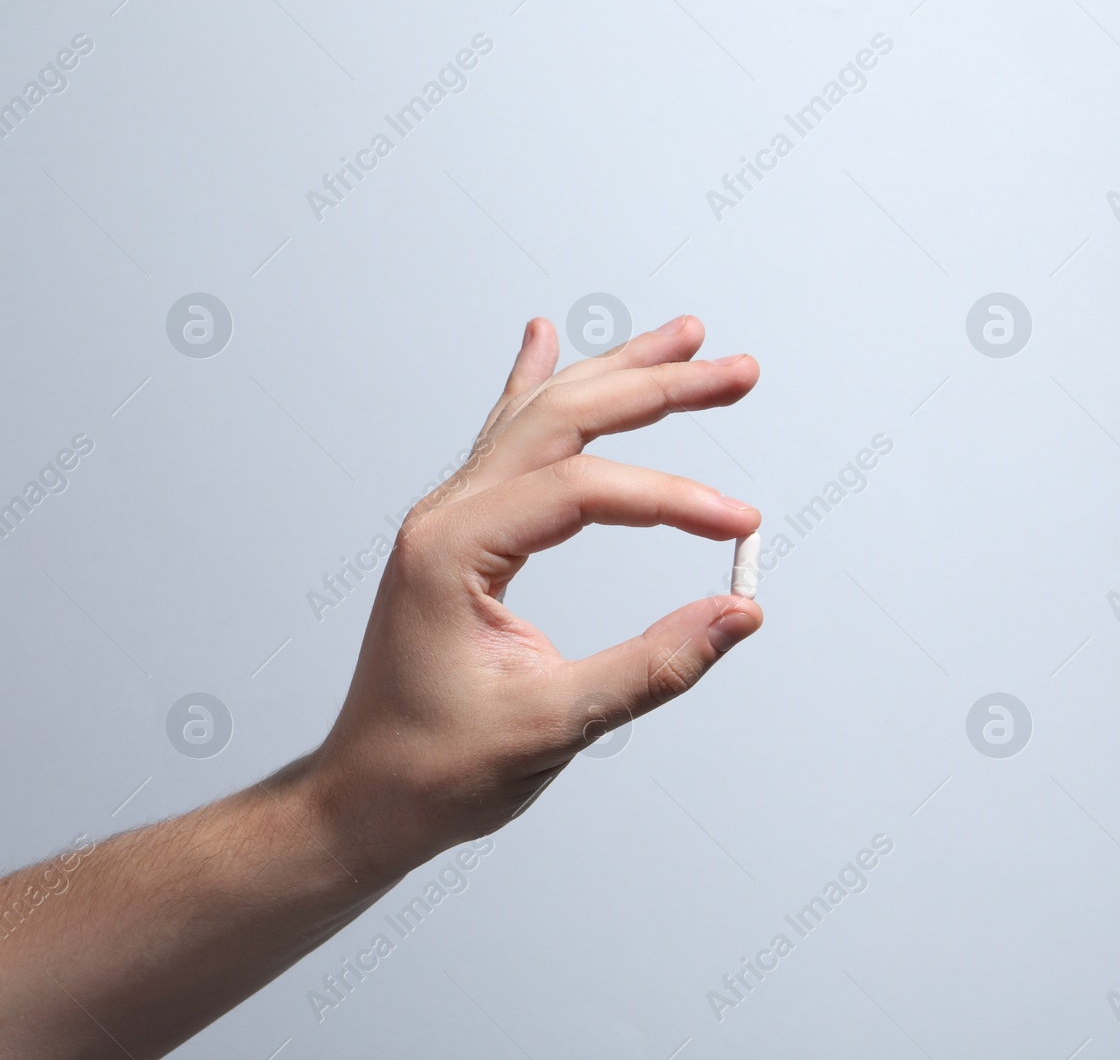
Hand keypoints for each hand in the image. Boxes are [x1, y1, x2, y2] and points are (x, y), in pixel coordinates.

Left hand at [307, 314, 762, 875]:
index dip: (673, 501)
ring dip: (618, 375)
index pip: (583, 490)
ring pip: (541, 415)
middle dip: (659, 387)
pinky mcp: (461, 531)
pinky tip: (545, 339)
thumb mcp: (554, 725)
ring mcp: (450, 516)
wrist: (366, 795)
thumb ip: (654, 665)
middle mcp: (447, 514)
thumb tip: (739, 612)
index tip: (739, 527)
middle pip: (566, 418)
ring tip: (685, 338)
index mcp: (454, 550)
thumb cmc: (438, 768)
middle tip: (738, 373)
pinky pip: (506, 438)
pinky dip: (538, 387)